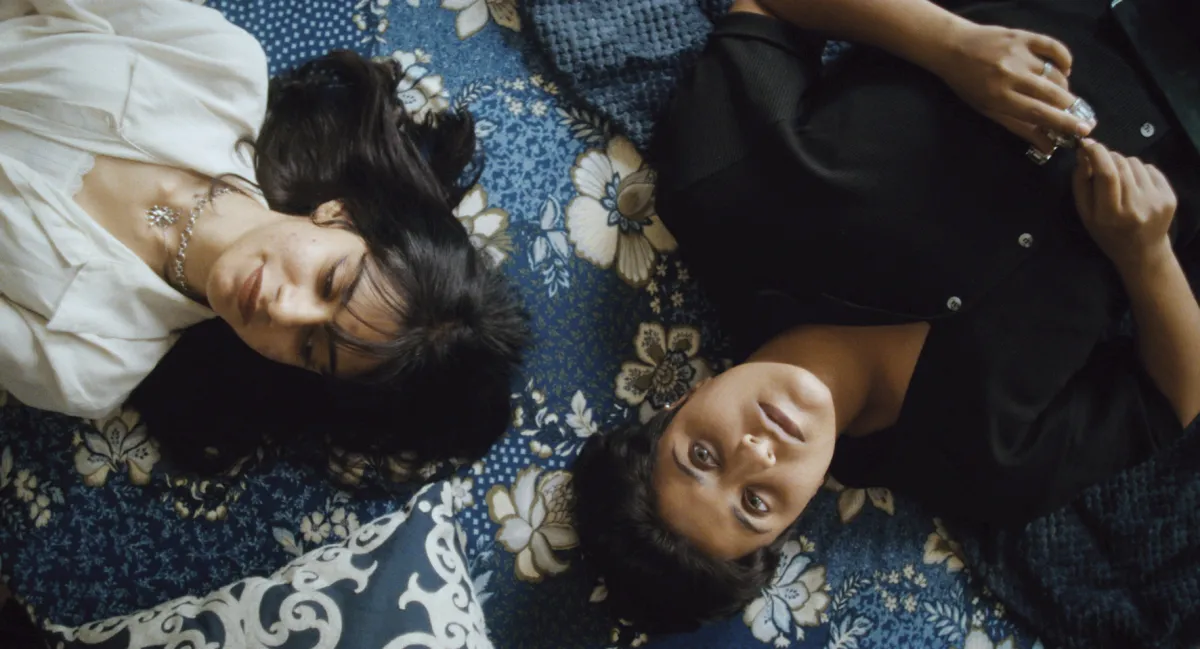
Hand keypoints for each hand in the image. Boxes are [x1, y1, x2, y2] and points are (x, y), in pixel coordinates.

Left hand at [928, 22, 1092, 152]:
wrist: (952, 47)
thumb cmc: (968, 84)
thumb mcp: (988, 110)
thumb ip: (1019, 127)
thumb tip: (1047, 146)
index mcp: (999, 97)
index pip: (1039, 113)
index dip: (1064, 123)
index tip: (1084, 131)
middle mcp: (1011, 75)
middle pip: (1052, 94)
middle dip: (1072, 108)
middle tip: (1083, 117)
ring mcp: (1018, 54)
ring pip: (1056, 74)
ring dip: (1064, 88)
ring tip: (1062, 96)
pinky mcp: (1023, 36)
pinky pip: (1054, 47)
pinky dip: (1065, 60)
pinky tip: (1065, 70)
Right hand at [1072, 139, 1176, 270]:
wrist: (1142, 252)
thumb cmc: (1108, 234)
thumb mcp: (1085, 215)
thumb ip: (1081, 185)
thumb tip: (1083, 155)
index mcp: (1110, 214)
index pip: (1106, 173)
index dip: (1096, 153)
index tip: (1087, 144)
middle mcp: (1136, 206)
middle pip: (1121, 164)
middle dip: (1107, 157)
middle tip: (1101, 164)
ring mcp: (1156, 201)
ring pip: (1135, 163)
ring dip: (1123, 164)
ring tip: (1121, 180)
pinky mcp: (1169, 197)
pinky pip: (1150, 168)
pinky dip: (1139, 171)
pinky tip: (1136, 186)